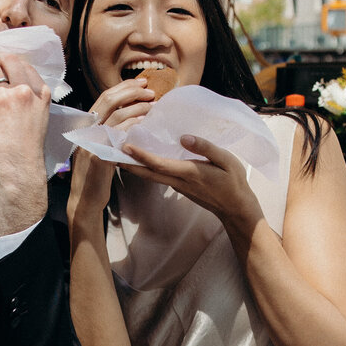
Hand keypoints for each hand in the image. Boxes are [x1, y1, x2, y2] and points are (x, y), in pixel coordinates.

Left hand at [0, 50, 51, 234]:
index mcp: (41, 94)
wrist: (17, 171)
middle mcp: (25, 91)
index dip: (12, 63)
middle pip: (9, 60)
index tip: (6, 65)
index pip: (26, 65)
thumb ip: (29, 99)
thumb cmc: (26, 151)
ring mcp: (6, 97)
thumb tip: (11, 84)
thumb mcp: (38, 118)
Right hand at [68, 78, 155, 221]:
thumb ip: (109, 132)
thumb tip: (130, 116)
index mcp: (88, 126)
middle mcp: (88, 131)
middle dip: (132, 91)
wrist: (85, 200)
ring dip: (138, 107)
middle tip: (150, 90)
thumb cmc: (96, 176)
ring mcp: (92, 142)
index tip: (141, 83)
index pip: (105, 97)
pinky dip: (133, 126)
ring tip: (153, 105)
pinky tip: (145, 123)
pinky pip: (118, 135)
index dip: (124, 87)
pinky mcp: (100, 156)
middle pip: (109, 100)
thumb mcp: (100, 148)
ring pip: (116, 115)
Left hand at [121, 132, 260, 230]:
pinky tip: (141, 158)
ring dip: (134, 166)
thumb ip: (206, 147)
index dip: (141, 156)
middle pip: (147, 173)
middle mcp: (179, 181)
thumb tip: (184, 137)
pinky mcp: (179, 186)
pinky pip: (158, 176)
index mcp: (189, 172)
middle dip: (128, 163)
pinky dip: (146, 167)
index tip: (125, 146)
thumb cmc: (233, 182)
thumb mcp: (227, 160)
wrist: (235, 207)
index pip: (159, 164)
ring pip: (151, 176)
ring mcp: (177, 186)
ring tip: (119, 153)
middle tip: (109, 152)